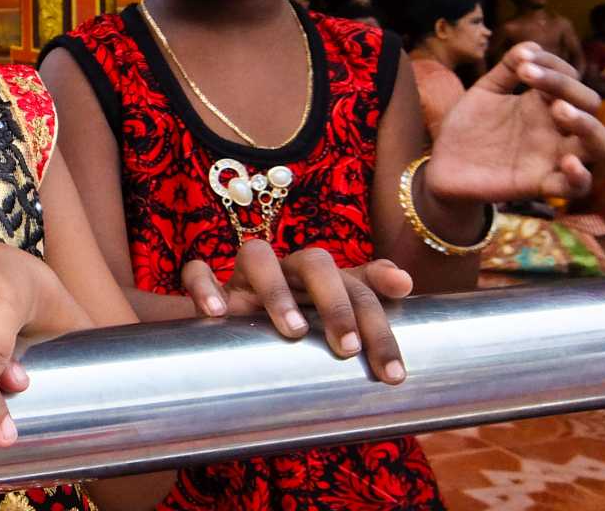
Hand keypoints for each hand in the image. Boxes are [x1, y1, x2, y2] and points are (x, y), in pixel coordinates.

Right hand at [180, 240, 412, 383]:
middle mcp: (286, 270)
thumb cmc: (289, 332)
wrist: (230, 334)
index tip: (402, 289)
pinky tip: (217, 314)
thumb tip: (405, 286)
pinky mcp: (210, 286)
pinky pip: (199, 272)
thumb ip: (363, 314)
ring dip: (276, 291)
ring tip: (293, 332)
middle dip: (334, 302)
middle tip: (348, 348)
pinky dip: (206, 287)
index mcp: (323, 282)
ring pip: (257, 256)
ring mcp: (246, 276)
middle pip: (315, 262)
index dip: (378, 278)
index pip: (355, 279)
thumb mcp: (328, 332)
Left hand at [428, 44, 604, 202]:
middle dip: (571, 89)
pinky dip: (581, 176)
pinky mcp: (541, 184)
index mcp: (542, 104)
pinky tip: (568, 162)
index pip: (569, 79)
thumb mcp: (484, 93)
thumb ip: (505, 70)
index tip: (522, 63)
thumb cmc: (467, 127)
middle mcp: (554, 128)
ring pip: (599, 144)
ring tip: (559, 110)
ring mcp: (552, 156)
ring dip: (587, 124)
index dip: (553, 66)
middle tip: (534, 82)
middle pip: (590, 106)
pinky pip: (577, 187)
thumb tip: (530, 45)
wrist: (443, 165)